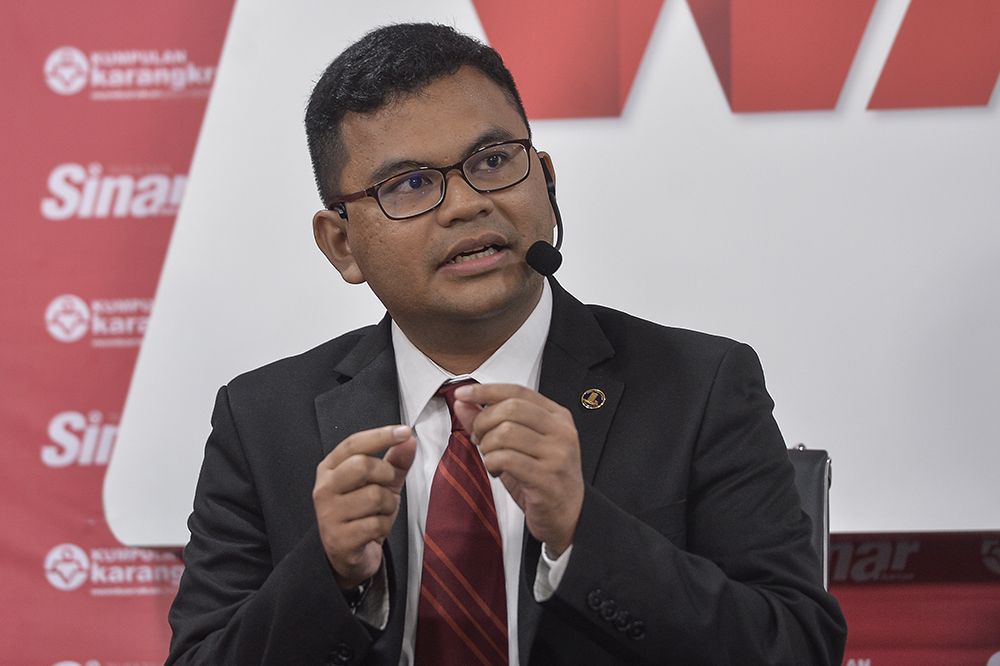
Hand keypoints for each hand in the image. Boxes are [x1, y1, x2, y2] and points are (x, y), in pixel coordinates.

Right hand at [313, 424, 415, 588]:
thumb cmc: (363, 514)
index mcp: (330, 469)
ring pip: (374, 496)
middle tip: (387, 486)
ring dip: (388, 506)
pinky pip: (375, 524)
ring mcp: (328, 515)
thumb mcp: (382, 484)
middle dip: (386, 475)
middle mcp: (324, 488)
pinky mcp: (339, 539)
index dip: (381, 435)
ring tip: (379, 513)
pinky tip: (375, 531)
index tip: (405, 431)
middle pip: (362, 466)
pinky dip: (384, 527)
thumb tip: (409, 439)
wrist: (348, 557)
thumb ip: (395, 461)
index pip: (354, 443)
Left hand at [453, 383, 582, 556]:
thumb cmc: (543, 477)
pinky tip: (497, 470)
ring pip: (506, 433)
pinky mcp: (547, 478)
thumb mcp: (518, 445)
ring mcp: (557, 454)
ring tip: (492, 458)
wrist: (569, 515)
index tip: (463, 393)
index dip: (486, 390)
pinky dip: (492, 463)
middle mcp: (561, 431)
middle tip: (479, 438)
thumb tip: (463, 402)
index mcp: (557, 416)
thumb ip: (490, 421)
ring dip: (488, 446)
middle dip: (484, 422)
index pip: (517, 391)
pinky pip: (507, 459)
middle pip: (510, 408)